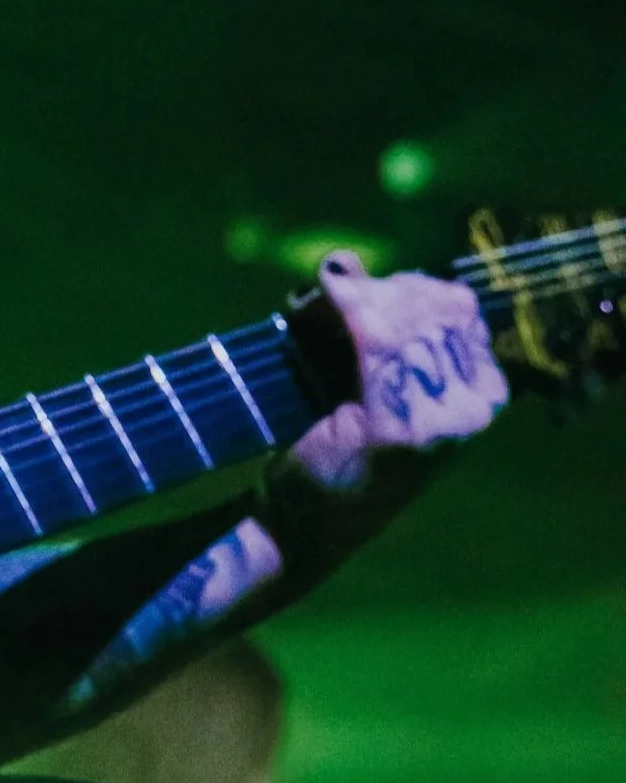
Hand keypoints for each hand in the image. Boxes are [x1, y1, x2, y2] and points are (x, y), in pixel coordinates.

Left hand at [287, 249, 508, 497]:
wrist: (301, 522)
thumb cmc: (330, 447)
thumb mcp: (367, 381)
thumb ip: (373, 326)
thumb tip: (345, 260)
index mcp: (481, 393)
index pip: (456, 305)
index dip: (401, 286)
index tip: (350, 292)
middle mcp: (475, 406)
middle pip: (432, 303)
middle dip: (372, 291)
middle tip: (320, 300)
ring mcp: (443, 420)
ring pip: (402, 315)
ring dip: (348, 299)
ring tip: (306, 309)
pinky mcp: (400, 428)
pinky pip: (377, 336)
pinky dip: (344, 304)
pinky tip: (320, 295)